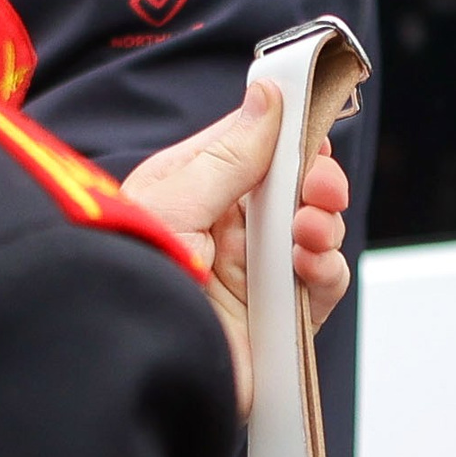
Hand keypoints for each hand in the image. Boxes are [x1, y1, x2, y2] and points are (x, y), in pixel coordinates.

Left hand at [124, 76, 348, 414]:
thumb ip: (230, 152)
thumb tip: (266, 97)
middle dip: (317, 179)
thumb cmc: (128, 278)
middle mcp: (227, 230)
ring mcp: (254, 274)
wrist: (129, 359)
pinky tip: (308, 265)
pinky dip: (327, 268)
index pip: (256, 147)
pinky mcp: (277, 318)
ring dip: (324, 222)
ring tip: (307, 230)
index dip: (290, 134)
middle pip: (296, 188)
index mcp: (195, 190)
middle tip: (319, 184)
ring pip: (317, 232)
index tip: (313, 124)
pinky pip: (323, 284)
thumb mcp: (175, 199)